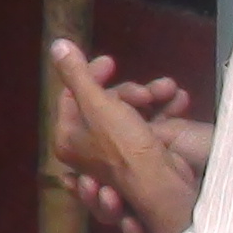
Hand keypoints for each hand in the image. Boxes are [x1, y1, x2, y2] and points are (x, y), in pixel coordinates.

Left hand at [50, 39, 202, 232]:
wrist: (164, 186)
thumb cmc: (124, 147)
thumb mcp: (98, 104)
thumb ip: (76, 74)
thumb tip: (57, 45)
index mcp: (67, 138)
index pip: (72, 95)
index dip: (90, 74)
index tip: (111, 62)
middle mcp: (85, 150)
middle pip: (102, 105)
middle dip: (128, 93)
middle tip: (146, 93)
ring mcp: (112, 156)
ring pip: (127, 115)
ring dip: (151, 101)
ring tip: (167, 95)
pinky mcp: (139, 159)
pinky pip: (147, 126)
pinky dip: (162, 114)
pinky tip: (175, 101)